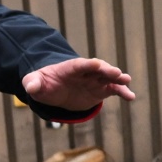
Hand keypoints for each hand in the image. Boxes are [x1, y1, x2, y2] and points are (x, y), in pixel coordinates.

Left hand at [21, 57, 135, 111]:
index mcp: (70, 67)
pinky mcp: (101, 90)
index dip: (88, 64)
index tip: (96, 64)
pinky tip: (131, 97)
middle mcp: (86, 72)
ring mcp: (95, 80)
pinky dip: (122, 92)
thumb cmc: (45, 83)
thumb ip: (33, 83)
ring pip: (108, 78)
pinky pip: (114, 90)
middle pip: (98, 69)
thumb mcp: (36, 82)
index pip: (80, 65)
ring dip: (118, 79)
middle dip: (106, 70)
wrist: (56, 90)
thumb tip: (30, 87)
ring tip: (126, 81)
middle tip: (116, 73)